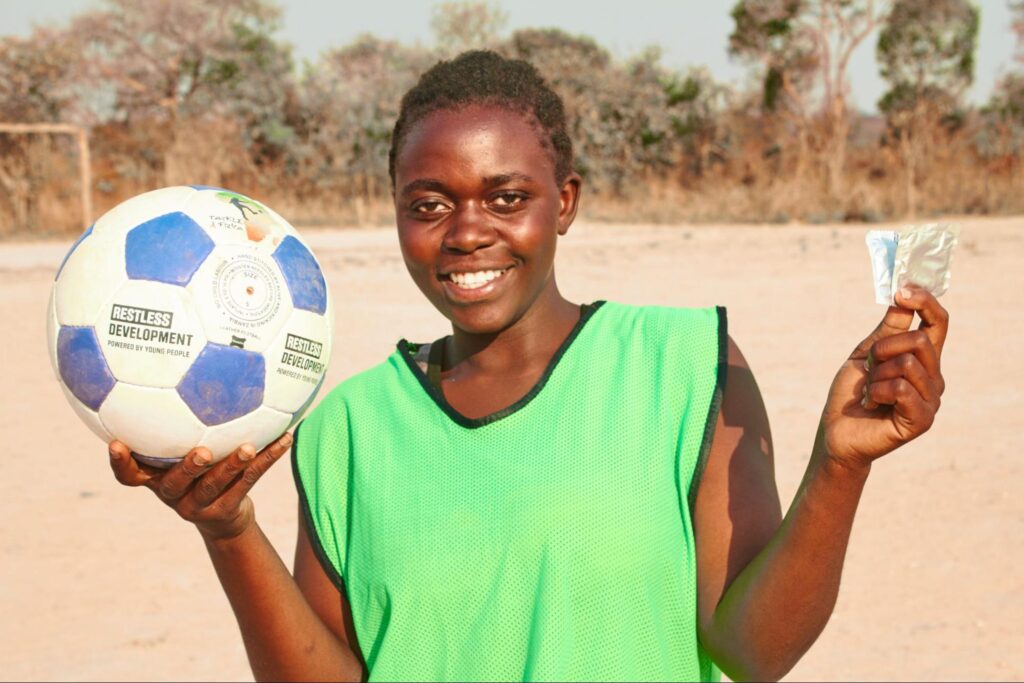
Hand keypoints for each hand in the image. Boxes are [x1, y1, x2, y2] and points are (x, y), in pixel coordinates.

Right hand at [108, 433, 292, 540]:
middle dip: (188, 467)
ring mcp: (200, 506)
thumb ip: (173, 424)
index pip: (130, 475)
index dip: (120, 463)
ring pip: (216, 485)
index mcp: (157, 478)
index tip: (115, 443)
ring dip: (233, 465)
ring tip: (248, 447)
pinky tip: (285, 438)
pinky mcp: (226, 510)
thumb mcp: (178, 452)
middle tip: (202, 452)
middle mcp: (173, 493)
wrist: (223, 519)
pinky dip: (268, 458)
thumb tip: (181, 365)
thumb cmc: (197, 472)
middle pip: (175, 483)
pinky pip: (249, 481)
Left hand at [821, 285, 948, 471]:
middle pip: (919, 340)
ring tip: (871, 391)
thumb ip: (889, 329)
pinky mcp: (922, 420)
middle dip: (883, 349)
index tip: (903, 290)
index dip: (925, 302)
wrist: (836, 430)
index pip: (937, 323)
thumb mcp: (867, 354)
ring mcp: (931, 400)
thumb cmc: (852, 393)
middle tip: (869, 368)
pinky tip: (873, 404)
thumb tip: (903, 297)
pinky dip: (878, 391)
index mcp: (922, 359)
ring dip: (877, 374)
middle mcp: (934, 378)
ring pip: (908, 363)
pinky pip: (901, 388)